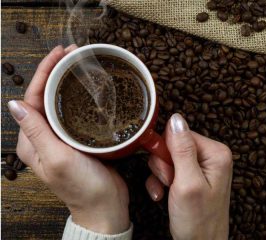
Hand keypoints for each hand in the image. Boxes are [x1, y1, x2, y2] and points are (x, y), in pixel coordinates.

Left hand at [8, 45, 129, 233]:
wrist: (105, 206)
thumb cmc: (82, 188)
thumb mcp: (58, 159)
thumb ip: (36, 132)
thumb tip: (14, 104)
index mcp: (31, 141)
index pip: (32, 98)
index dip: (44, 72)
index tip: (59, 54)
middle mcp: (43, 137)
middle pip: (44, 96)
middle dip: (55, 72)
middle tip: (72, 54)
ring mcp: (60, 138)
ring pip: (59, 103)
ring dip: (67, 82)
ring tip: (79, 65)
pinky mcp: (77, 140)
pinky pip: (74, 113)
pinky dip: (80, 97)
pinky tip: (89, 90)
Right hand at [145, 113, 232, 239]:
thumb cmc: (198, 220)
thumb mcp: (188, 183)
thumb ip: (182, 150)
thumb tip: (176, 119)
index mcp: (216, 153)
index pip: (181, 133)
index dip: (168, 151)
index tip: (168, 171)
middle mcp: (211, 157)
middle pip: (174, 145)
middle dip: (164, 165)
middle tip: (171, 183)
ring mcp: (201, 168)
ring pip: (168, 158)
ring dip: (161, 175)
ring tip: (169, 191)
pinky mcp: (192, 177)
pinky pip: (169, 170)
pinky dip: (161, 182)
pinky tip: (163, 195)